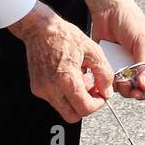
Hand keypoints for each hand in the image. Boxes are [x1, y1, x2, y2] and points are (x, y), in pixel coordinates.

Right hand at [8, 1, 113, 122]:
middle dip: (85, 106)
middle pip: (72, 116)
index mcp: (66, 79)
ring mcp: (42, 89)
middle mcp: (51, 88)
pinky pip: (54, 100)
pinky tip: (71, 77)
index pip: (85, 109)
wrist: (41, 29)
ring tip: (82, 79)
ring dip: (76, 100)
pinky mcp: (37, 87)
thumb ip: (104, 74)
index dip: (97, 105)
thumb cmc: (64, 36)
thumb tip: (107, 91)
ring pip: (63, 108)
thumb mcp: (93, 51)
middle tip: (92, 91)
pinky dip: (65, 94)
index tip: (101, 96)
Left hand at [84, 0, 144, 99]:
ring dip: (118, 85)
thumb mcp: (141, 42)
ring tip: (116, 76)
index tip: (139, 93)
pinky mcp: (107, 62)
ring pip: (120, 85)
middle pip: (135, 87)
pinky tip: (105, 72)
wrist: (108, 8)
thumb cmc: (130, 20)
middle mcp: (135, 63)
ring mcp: (120, 63)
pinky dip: (106, 78)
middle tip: (126, 86)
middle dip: (130, 90)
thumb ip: (144, 65)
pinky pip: (107, 76)